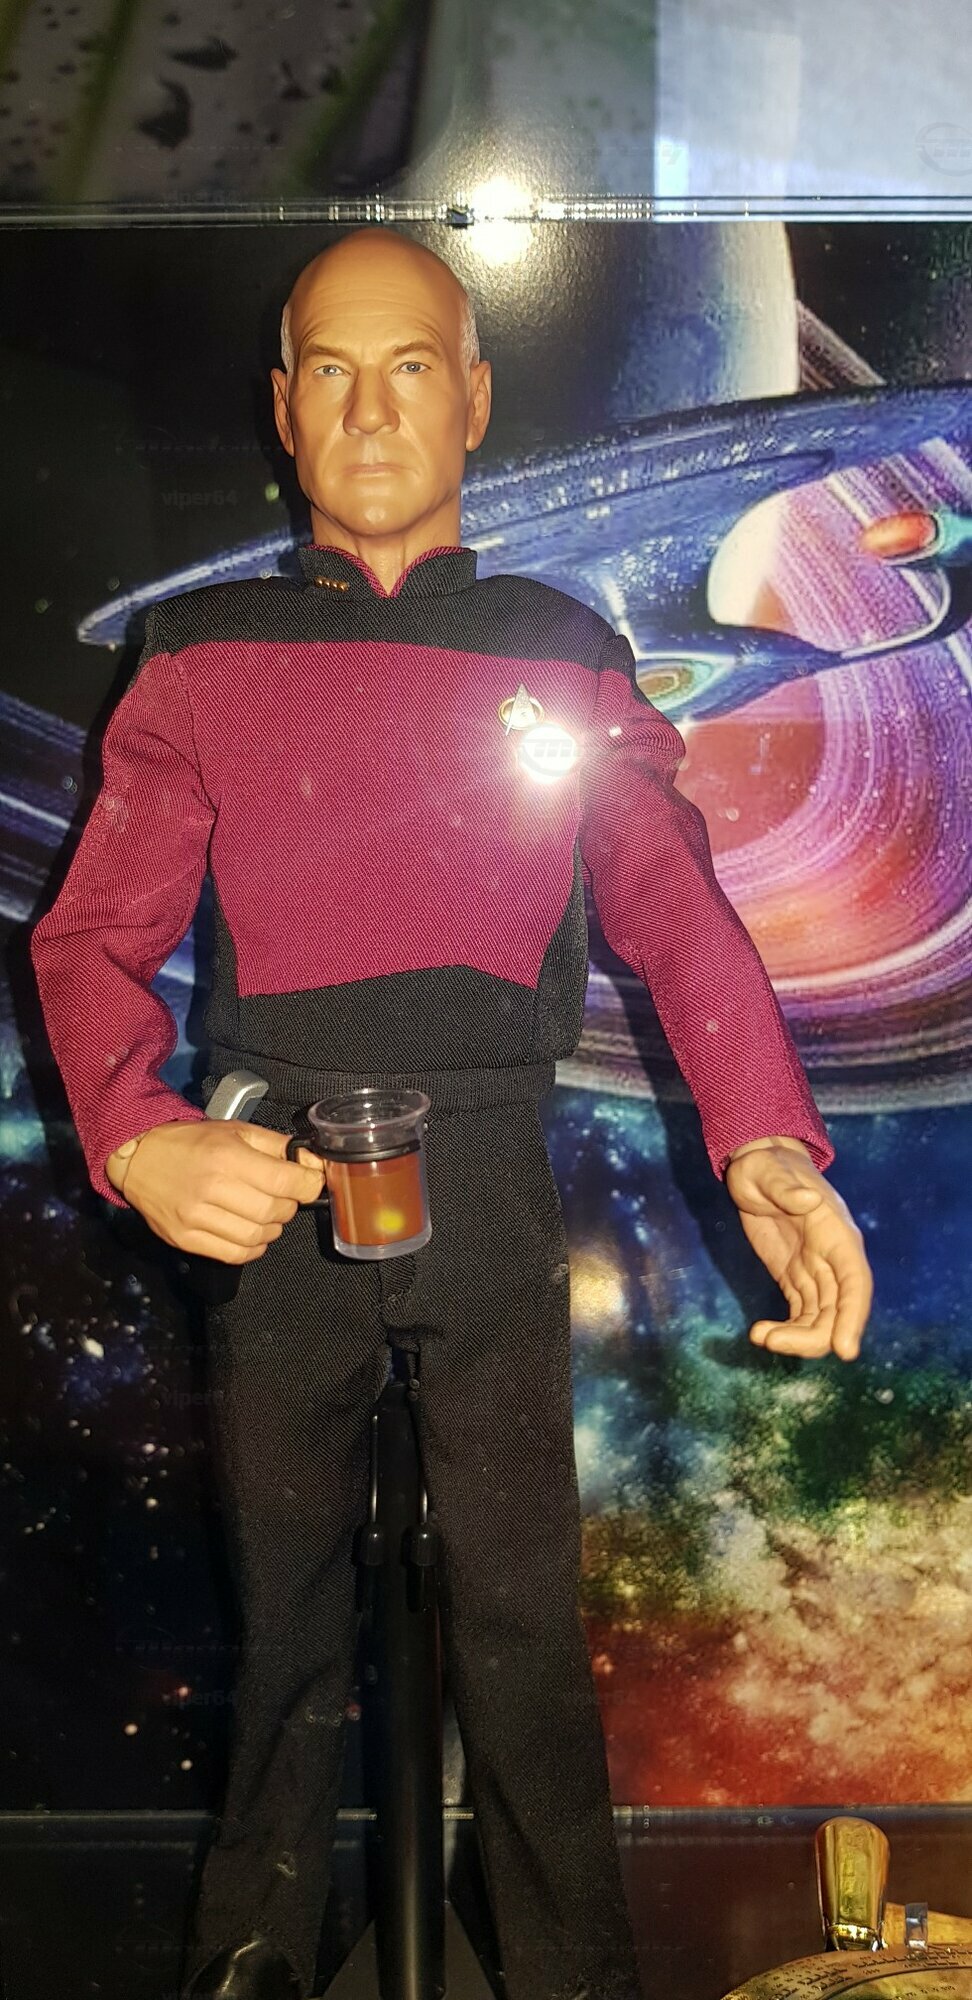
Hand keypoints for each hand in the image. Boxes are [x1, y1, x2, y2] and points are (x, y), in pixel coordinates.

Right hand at [106, 1120, 325, 1262]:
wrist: (138, 1159)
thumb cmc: (189, 1142)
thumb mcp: (235, 1131)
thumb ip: (276, 1146)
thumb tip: (313, 1162)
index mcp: (227, 1157)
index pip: (286, 1182)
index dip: (308, 1185)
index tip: (310, 1183)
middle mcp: (212, 1189)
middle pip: (274, 1212)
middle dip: (289, 1206)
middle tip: (283, 1197)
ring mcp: (196, 1218)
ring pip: (257, 1237)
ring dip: (272, 1228)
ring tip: (265, 1214)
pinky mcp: (185, 1239)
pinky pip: (234, 1255)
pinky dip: (253, 1248)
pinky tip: (251, 1234)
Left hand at [725, 1137, 871, 1360]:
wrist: (757, 1167)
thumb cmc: (765, 1166)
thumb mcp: (769, 1172)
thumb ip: (786, 1187)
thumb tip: (807, 1198)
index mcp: (836, 1234)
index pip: (855, 1281)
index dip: (854, 1316)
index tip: (845, 1350)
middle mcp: (833, 1258)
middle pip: (837, 1310)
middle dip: (815, 1337)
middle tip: (774, 1343)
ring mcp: (816, 1271)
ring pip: (820, 1319)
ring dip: (796, 1338)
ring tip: (760, 1336)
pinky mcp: (796, 1279)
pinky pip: (802, 1315)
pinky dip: (786, 1331)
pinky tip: (761, 1334)